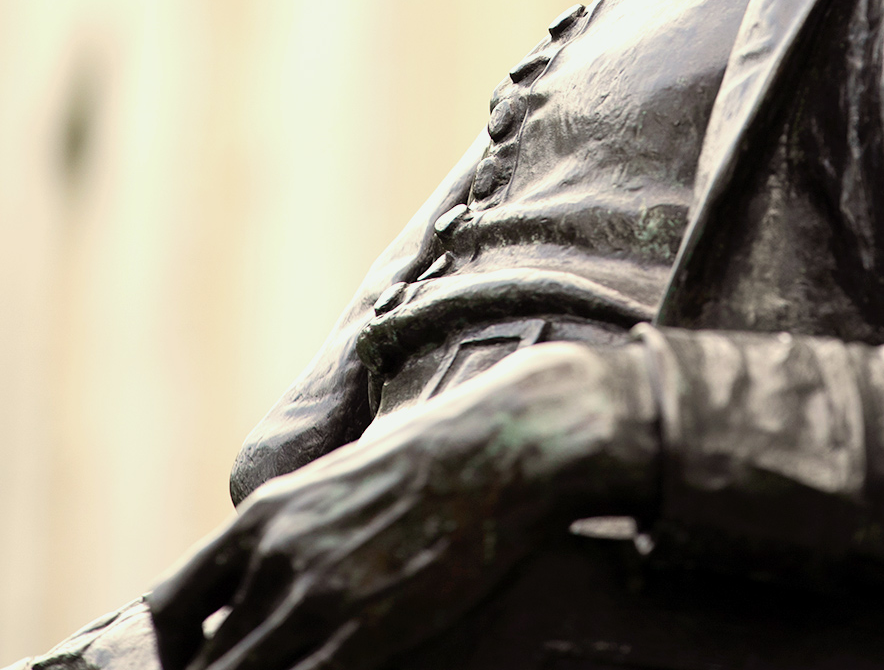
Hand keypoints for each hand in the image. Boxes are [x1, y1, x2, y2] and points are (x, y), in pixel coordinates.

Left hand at [148, 341, 658, 669]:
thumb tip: (276, 562)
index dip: (174, 654)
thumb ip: (296, 526)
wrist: (502, 445)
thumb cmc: (434, 455)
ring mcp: (316, 597)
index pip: (172, 607)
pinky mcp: (365, 631)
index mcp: (263, 515)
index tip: (195, 665)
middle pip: (206, 663)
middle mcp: (274, 556)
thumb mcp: (339, 477)